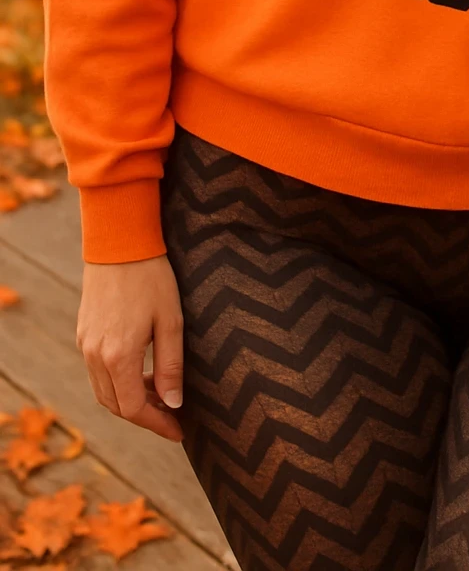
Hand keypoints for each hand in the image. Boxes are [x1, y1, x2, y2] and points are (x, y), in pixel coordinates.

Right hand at [77, 256, 185, 443]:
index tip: (179, 431)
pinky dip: (118, 382)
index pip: (134, 409)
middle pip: (116, 406)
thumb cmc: (151, 278)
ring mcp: (85, 345)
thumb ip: (170, 366)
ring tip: (160, 393)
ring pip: (104, 391)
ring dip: (130, 400)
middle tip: (173, 415)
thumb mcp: (171, 321)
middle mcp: (95, 356)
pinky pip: (97, 372)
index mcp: (118, 356)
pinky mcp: (83, 334)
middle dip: (145, 415)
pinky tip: (141, 371)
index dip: (157, 424)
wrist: (119, 243)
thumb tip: (174, 403)